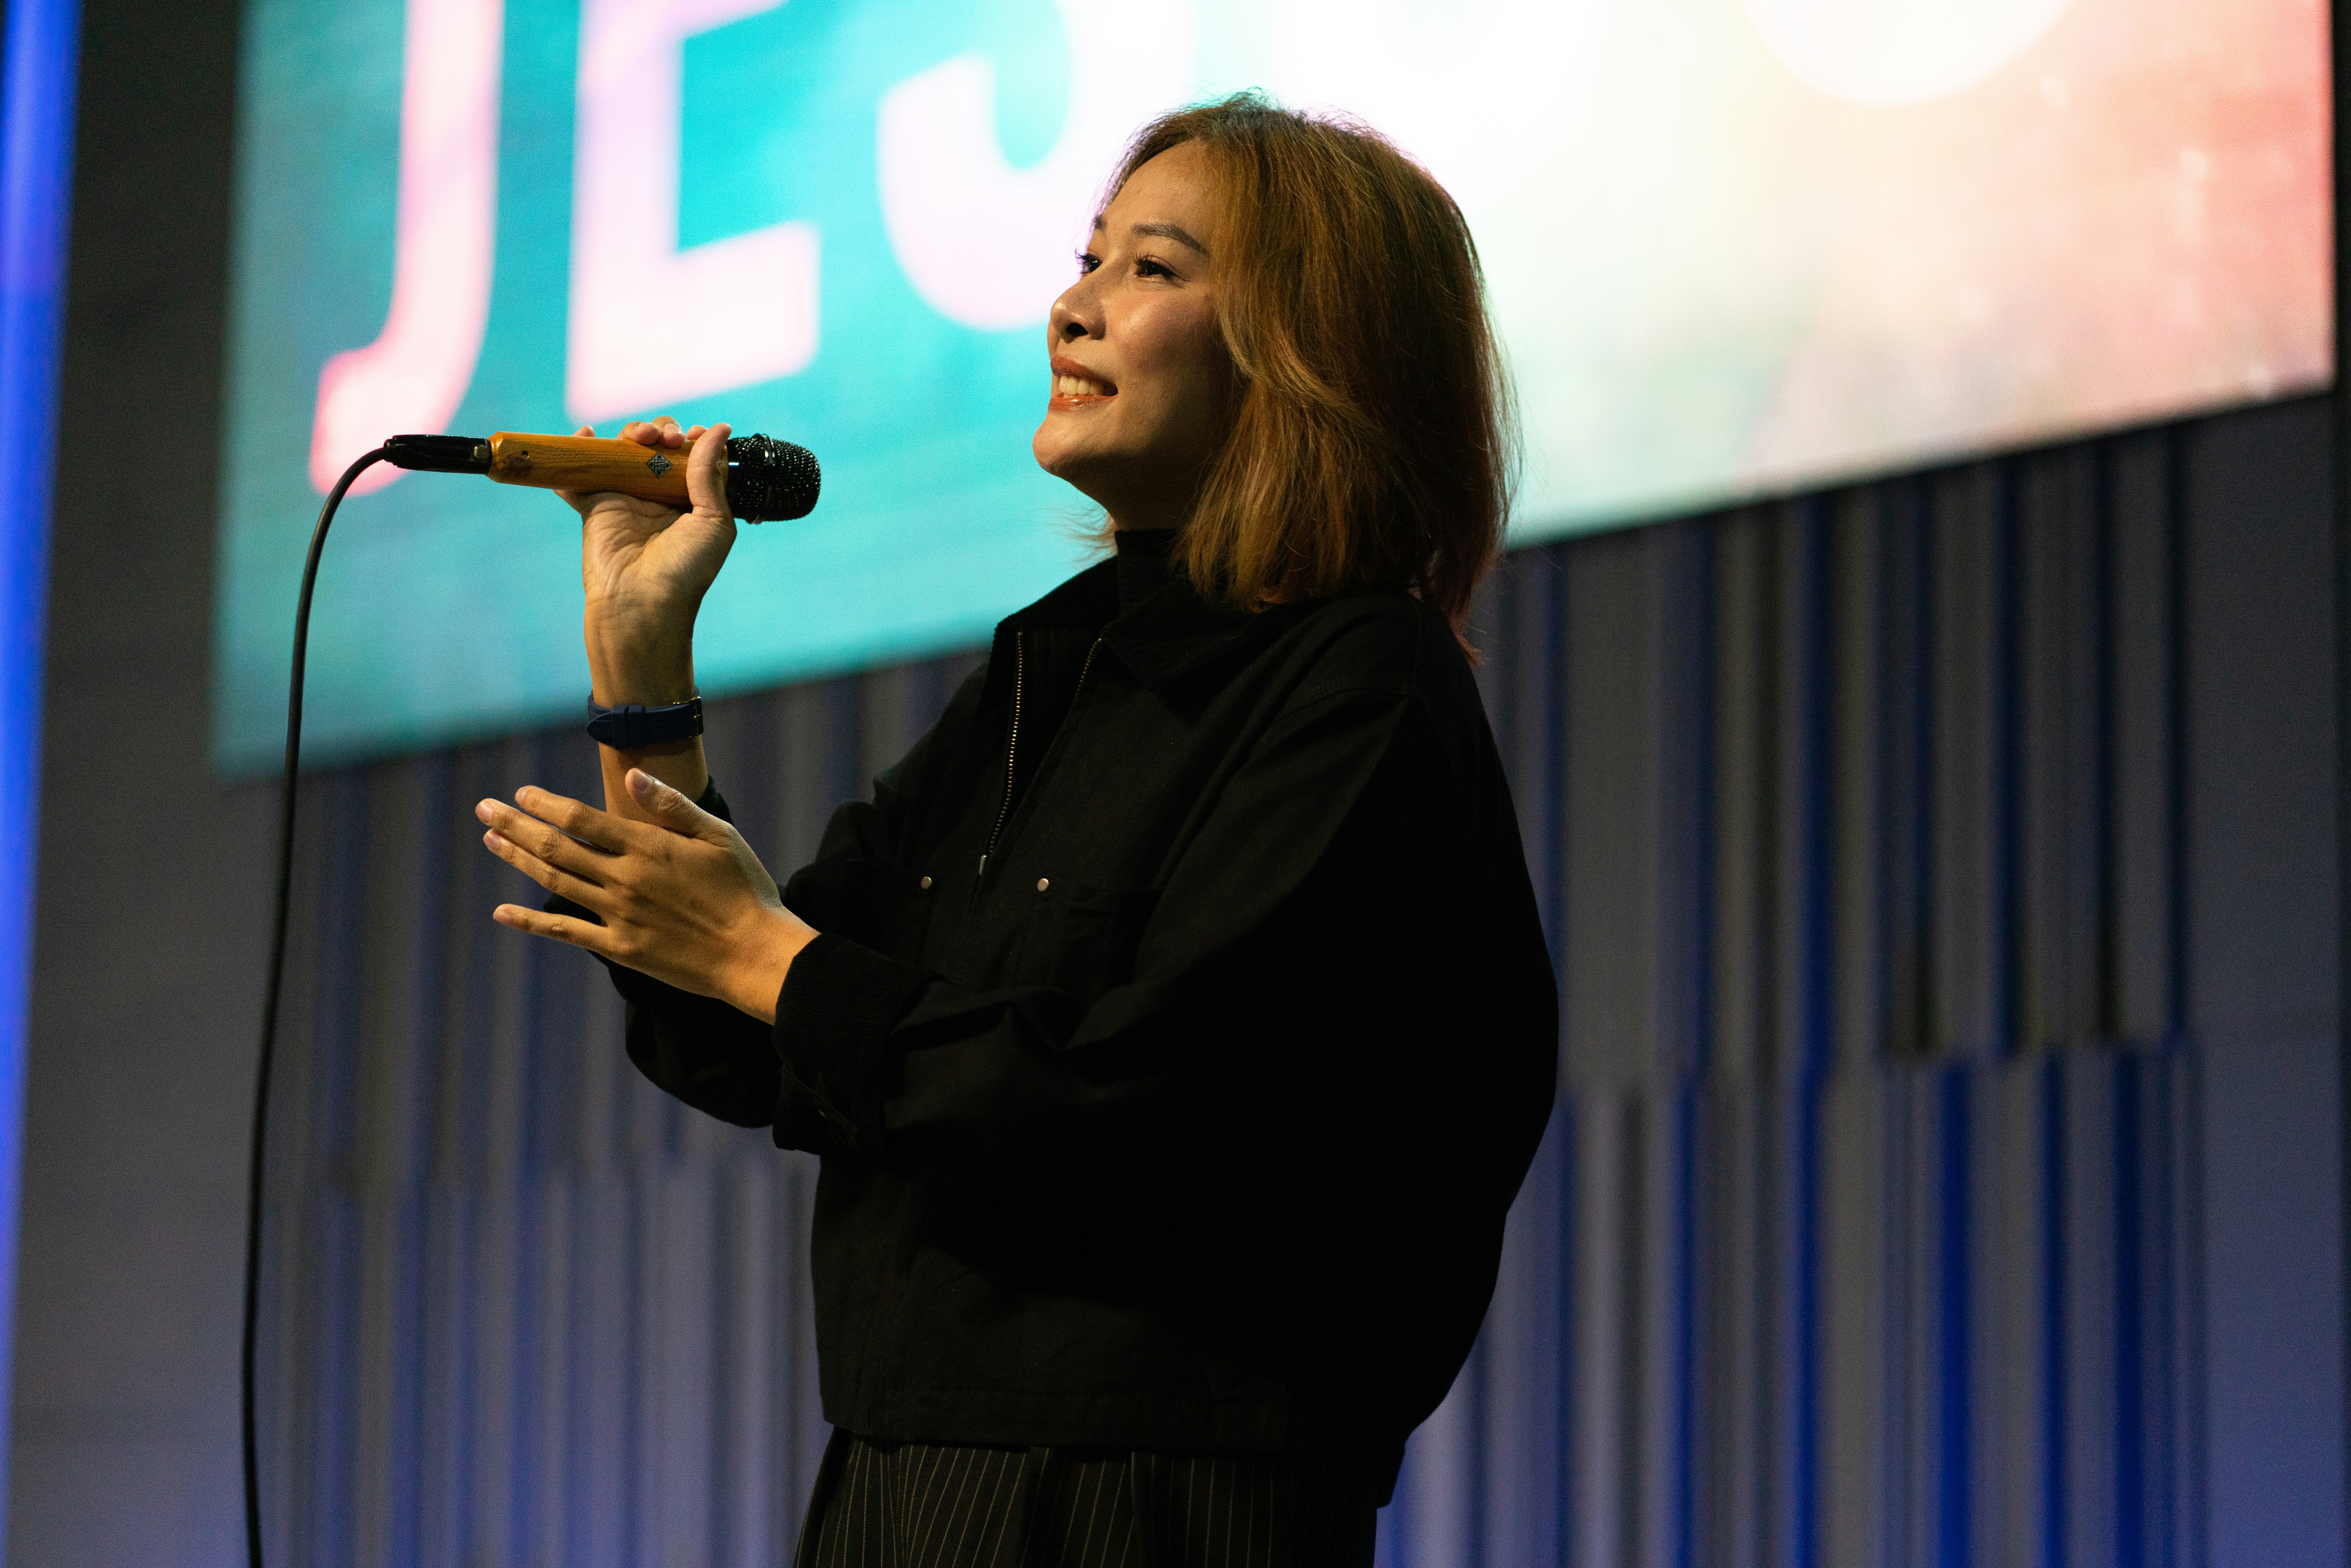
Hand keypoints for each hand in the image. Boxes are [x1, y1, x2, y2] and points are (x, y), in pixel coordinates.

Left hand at [477, 769, 815, 1022]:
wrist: (754, 954)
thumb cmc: (744, 889)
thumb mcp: (718, 836)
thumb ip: (671, 805)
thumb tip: (632, 777)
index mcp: (647, 848)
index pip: (582, 819)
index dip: (546, 804)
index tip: (521, 793)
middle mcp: (624, 879)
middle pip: (556, 847)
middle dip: (516, 825)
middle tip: (485, 809)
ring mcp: (619, 916)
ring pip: (555, 882)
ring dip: (518, 859)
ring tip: (491, 840)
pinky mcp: (621, 948)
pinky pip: (566, 933)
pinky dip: (531, 922)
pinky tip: (503, 912)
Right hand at [564, 416, 736, 703]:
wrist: (642, 604)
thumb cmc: (685, 570)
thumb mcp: (713, 521)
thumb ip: (710, 475)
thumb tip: (721, 429)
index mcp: (692, 501)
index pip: (692, 457)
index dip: (693, 440)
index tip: (694, 436)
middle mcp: (660, 496)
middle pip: (658, 447)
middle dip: (664, 431)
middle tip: (668, 440)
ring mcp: (626, 498)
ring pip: (624, 450)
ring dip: (631, 432)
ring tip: (641, 436)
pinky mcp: (596, 504)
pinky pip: (582, 472)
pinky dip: (577, 451)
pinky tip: (583, 435)